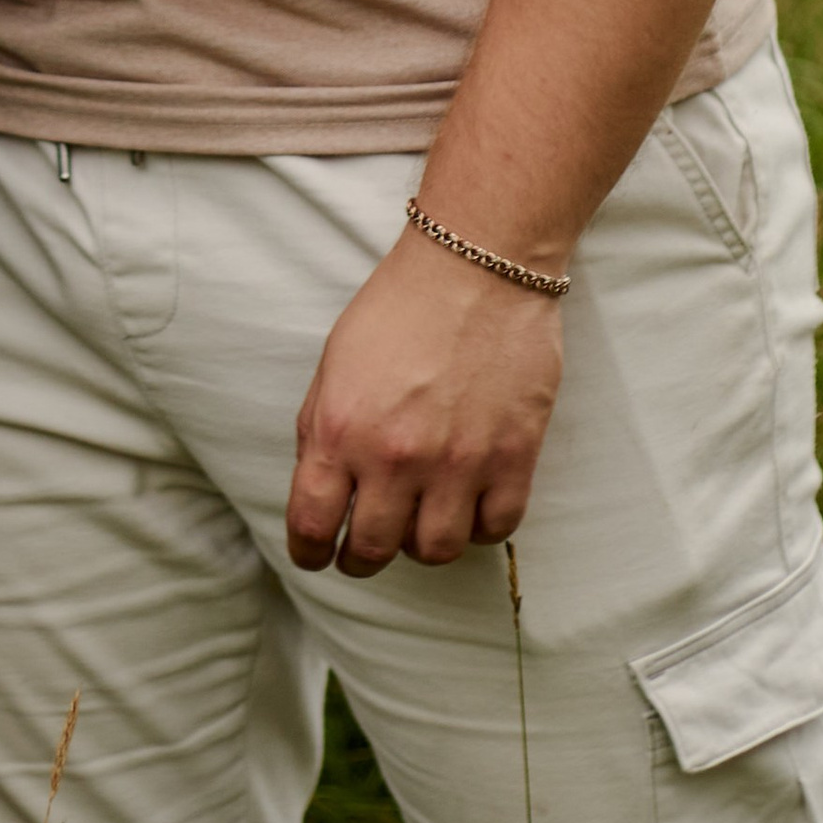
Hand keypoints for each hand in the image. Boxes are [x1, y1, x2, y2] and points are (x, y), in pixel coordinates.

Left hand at [286, 230, 562, 575]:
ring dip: (420, 543)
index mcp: (342, 429)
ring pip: (435, 551)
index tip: (316, 555)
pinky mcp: (513, 459)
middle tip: (364, 548)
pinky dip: (477, 526)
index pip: (313, 526)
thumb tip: (322, 491)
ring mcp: (459, 463)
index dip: (309, 552)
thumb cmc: (400, 306)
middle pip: (373, 551)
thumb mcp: (335, 362)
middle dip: (361, 557)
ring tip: (419, 519)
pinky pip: (493, 529)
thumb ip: (323, 431)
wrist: (477, 265)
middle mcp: (397, 457)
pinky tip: (467, 502)